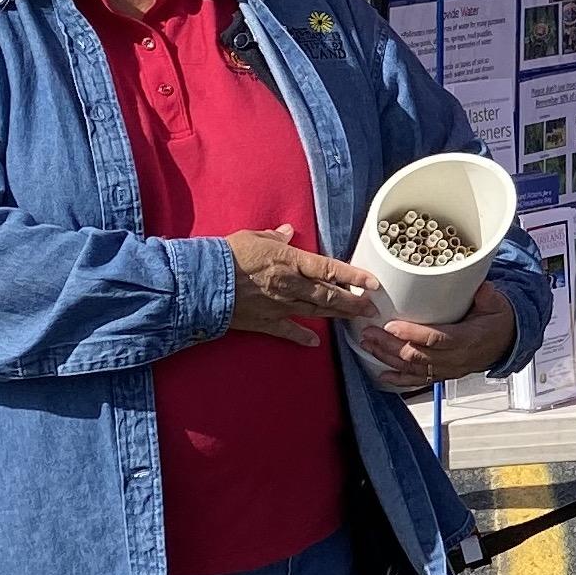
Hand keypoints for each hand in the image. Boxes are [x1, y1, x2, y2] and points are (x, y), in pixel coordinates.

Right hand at [226, 229, 376, 346]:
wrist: (203, 282)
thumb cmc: (227, 255)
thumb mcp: (253, 237)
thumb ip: (274, 237)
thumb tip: (287, 231)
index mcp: (290, 261)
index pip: (330, 268)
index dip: (353, 275)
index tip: (372, 282)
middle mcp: (290, 285)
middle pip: (329, 295)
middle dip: (353, 302)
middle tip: (371, 308)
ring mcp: (279, 305)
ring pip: (315, 312)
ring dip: (337, 315)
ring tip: (355, 319)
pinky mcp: (264, 321)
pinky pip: (287, 331)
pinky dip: (302, 337)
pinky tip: (314, 343)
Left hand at [357, 282, 516, 388]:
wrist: (507, 343)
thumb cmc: (498, 321)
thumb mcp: (497, 303)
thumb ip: (487, 295)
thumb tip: (479, 286)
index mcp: (468, 339)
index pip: (436, 339)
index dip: (412, 334)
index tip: (391, 325)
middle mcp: (456, 358)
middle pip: (418, 356)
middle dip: (390, 345)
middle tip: (370, 332)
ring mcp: (448, 369)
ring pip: (414, 368)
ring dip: (389, 358)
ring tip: (369, 345)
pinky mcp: (443, 374)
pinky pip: (419, 380)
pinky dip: (400, 379)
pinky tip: (382, 375)